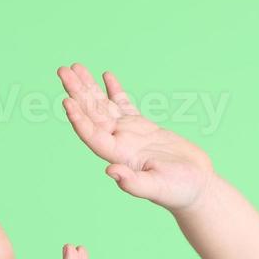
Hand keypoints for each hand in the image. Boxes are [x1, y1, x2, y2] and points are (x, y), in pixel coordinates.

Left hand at [56, 62, 216, 212]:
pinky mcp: (144, 128)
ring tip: (74, 67)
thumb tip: (110, 172)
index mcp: (120, 155)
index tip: (66, 100)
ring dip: (89, 88)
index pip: (92, 135)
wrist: (196, 188)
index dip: (79, 118)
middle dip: (78, 92)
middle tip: (62, 70)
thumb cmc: (179, 191)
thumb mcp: (157, 188)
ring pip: (104, 106)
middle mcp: (120, 142)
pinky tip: (106, 76)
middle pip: (93, 114)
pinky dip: (114, 91)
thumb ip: (134, 183)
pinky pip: (124, 105)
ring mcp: (130, 134)